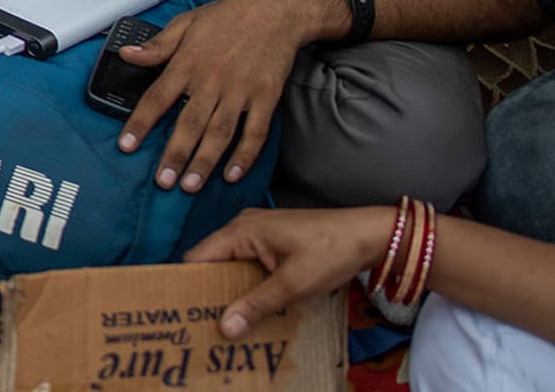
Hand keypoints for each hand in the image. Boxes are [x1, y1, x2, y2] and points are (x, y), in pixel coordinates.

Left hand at [115, 0, 318, 191]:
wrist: (276, 11)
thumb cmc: (228, 17)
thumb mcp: (186, 23)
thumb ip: (157, 45)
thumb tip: (127, 55)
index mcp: (188, 62)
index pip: (158, 98)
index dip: (140, 123)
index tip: (127, 145)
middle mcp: (212, 79)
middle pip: (190, 123)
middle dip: (175, 154)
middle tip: (163, 181)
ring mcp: (241, 90)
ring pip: (220, 132)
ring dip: (205, 161)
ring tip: (190, 185)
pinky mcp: (266, 97)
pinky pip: (255, 131)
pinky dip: (245, 154)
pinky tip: (232, 174)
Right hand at [186, 205, 389, 337]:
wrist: (370, 234)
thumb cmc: (331, 251)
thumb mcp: (293, 284)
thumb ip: (256, 305)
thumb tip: (225, 327)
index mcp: (241, 230)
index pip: (198, 257)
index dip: (188, 283)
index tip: (183, 309)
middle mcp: (244, 226)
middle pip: (213, 261)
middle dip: (210, 290)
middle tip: (204, 321)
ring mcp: (259, 232)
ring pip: (232, 264)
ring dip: (231, 288)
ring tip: (227, 317)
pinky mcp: (274, 241)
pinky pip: (249, 263)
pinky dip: (248, 282)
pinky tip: (253, 304)